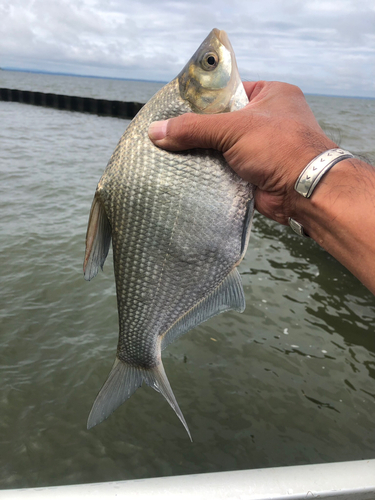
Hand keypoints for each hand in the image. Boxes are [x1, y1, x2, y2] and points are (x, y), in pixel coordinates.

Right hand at [148, 81, 336, 224]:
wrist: (305, 191)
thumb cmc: (279, 147)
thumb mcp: (234, 128)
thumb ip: (194, 128)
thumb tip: (156, 131)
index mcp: (270, 94)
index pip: (228, 92)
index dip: (202, 101)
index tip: (175, 109)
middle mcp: (267, 119)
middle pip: (222, 121)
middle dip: (198, 131)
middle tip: (167, 134)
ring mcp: (262, 147)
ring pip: (222, 147)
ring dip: (202, 153)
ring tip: (169, 153)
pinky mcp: (255, 172)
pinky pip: (226, 168)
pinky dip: (210, 171)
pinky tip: (186, 172)